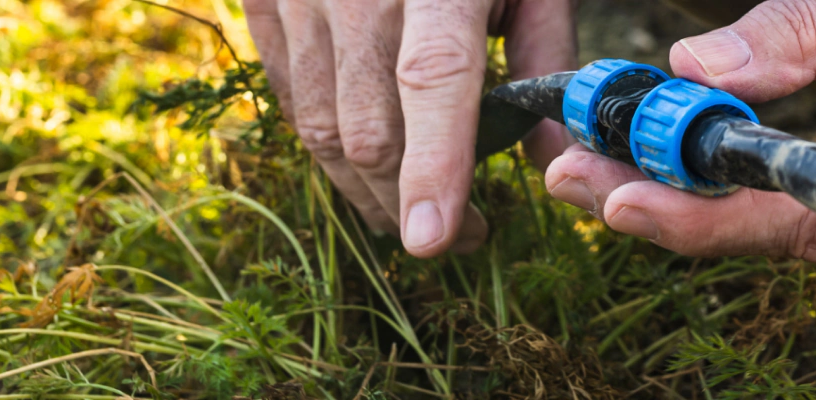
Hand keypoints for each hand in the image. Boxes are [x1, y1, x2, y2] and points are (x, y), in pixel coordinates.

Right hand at [244, 0, 575, 256]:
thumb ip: (546, 56)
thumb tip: (551, 155)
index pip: (432, 79)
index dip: (432, 165)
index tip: (434, 237)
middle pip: (369, 127)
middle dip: (411, 202)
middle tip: (462, 236)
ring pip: (321, 128)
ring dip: (367, 191)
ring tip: (414, 215)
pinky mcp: (265, 3)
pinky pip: (292, 98)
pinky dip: (329, 145)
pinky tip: (368, 165)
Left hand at [544, 0, 815, 259]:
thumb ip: (808, 24)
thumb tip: (698, 65)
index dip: (718, 216)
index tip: (634, 200)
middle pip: (782, 226)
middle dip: (675, 209)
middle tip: (577, 179)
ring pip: (778, 207)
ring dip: (683, 187)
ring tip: (589, 163)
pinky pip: (790, 175)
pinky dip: (719, 160)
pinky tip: (657, 147)